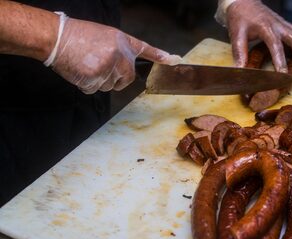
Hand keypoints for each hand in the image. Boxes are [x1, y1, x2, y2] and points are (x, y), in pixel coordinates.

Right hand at [51, 17, 181, 93]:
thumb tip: (125, 68)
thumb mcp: (105, 36)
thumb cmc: (78, 35)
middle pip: (127, 78)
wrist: (57, 37)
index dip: (160, 56)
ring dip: (100, 81)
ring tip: (87, 65)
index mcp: (122, 42)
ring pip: (110, 86)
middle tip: (100, 66)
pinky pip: (95, 90)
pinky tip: (81, 71)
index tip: (174, 60)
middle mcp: (119, 55)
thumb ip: (119, 51)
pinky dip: (87, 85)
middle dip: (116, 78)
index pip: (146, 50)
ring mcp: (108, 68)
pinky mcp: (95, 78)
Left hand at [225, 0, 291, 73]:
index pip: (275, 44)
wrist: (243, 3)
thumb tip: (240, 69)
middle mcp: (277, 24)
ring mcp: (283, 24)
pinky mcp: (286, 25)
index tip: (283, 73)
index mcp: (265, 27)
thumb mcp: (236, 35)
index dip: (280, 59)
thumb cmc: (240, 18)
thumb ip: (239, 52)